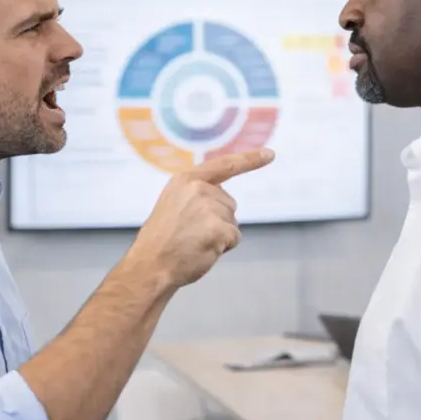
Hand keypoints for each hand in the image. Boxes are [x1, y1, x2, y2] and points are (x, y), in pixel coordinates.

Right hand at [126, 148, 275, 288]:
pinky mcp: (218, 227)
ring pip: (232, 222)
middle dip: (218, 221)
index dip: (250, 160)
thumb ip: (196, 196)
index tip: (270, 154)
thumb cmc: (161, 241)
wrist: (150, 265)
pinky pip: (234, 237)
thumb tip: (226, 203)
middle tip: (190, 234)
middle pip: (229, 204)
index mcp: (186, 179)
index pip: (224, 165)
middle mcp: (198, 188)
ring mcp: (209, 207)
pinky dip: (223, 247)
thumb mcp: (174, 204)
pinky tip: (202, 250)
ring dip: (220, 235)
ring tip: (194, 242)